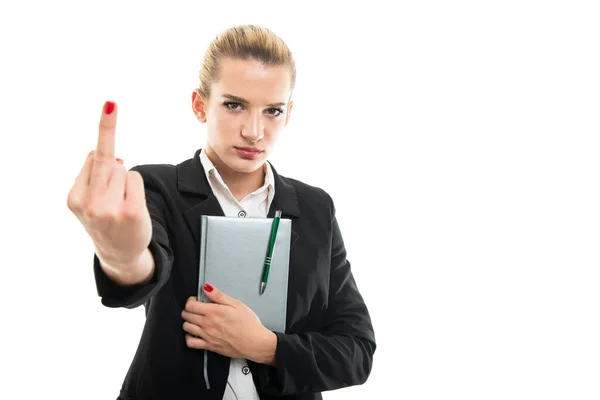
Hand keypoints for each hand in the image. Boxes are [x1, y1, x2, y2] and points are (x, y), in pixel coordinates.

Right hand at [67, 101, 151, 267]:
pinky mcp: (130, 212)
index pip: (92, 158)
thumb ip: (94, 177)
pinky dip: (136, 187)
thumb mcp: (90, 201)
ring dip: (125, 181)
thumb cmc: (106, 220)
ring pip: (123, 170)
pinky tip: (131, 206)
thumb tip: (114, 159)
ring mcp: (109, 208)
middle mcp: (88, 203)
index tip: (109, 105)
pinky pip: (136, 179)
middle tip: (111, 121)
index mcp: (74, 197)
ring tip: (121, 203)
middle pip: (107, 160)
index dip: (105, 132)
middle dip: (109, 141)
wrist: (120, 254)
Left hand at [182, 284, 276, 364]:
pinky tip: (194, 333)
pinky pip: (190, 342)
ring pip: (186, 327)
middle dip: (189, 310)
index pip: (190, 305)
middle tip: (196, 308)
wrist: (254, 342)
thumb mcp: (236, 304)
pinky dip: (189, 337)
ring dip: (188, 322)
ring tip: (195, 320)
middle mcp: (207, 324)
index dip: (191, 300)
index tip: (196, 300)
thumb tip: (207, 288)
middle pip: (186, 315)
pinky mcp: (209, 346)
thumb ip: (219, 295)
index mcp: (213, 312)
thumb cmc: (249, 324)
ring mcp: (207, 336)